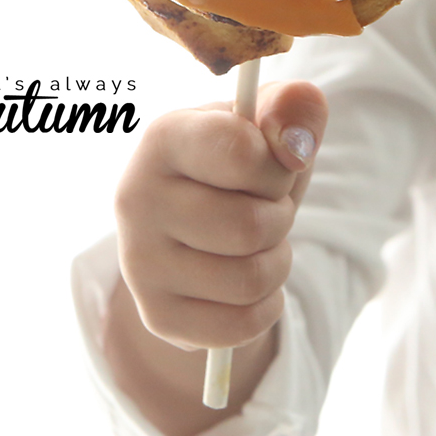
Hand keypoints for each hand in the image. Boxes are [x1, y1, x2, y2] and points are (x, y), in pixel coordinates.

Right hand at [115, 81, 327, 352]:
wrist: (190, 223)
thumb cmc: (235, 165)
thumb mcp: (263, 127)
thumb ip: (290, 109)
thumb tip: (299, 129)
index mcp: (162, 137)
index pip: (241, 151)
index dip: (276, 165)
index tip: (267, 163)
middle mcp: (135, 195)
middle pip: (250, 226)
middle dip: (278, 220)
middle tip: (262, 209)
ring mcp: (138, 258)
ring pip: (249, 279)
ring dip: (275, 265)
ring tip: (255, 245)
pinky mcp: (155, 311)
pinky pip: (239, 327)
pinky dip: (263, 309)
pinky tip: (245, 286)